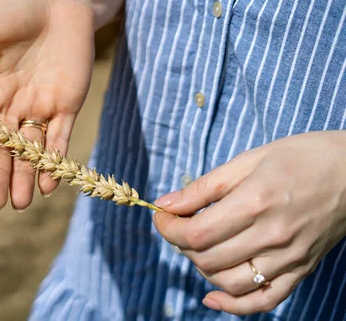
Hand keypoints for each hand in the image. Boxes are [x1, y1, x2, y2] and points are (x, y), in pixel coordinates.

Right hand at [0, 0, 94, 211]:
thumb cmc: (12, 11)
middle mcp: (10, 107)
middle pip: (2, 149)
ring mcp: (39, 108)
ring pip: (30, 150)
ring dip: (26, 176)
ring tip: (20, 204)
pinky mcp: (67, 105)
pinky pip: (59, 137)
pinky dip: (54, 160)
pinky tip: (48, 184)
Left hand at [153, 131, 345, 314]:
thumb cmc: (300, 157)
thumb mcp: (248, 160)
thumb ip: (205, 187)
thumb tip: (166, 203)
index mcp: (255, 202)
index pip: (195, 234)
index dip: (167, 228)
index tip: (161, 216)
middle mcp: (272, 236)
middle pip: (207, 259)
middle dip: (180, 244)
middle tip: (179, 226)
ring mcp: (289, 258)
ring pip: (229, 283)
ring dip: (201, 268)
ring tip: (198, 247)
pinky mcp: (302, 270)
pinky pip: (265, 301)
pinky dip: (234, 306)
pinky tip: (212, 297)